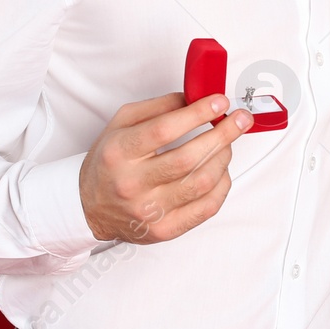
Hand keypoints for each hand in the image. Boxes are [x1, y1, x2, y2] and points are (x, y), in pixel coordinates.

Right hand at [78, 92, 252, 242]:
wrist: (89, 207)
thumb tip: (196, 98)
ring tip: (228, 143)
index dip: (197, 114)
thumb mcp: (121, 124)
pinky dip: (223, 185)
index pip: (164, 130)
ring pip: (202, 182)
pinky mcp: (165, 230)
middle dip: (223, 134)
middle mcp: (132, 184)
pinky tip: (222, 170)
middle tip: (240, 120)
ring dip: (224, 157)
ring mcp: (149, 211)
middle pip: (188, 158)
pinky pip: (207, 207)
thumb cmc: (109, 162)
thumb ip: (158, 107)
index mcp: (119, 153)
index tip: (219, 102)